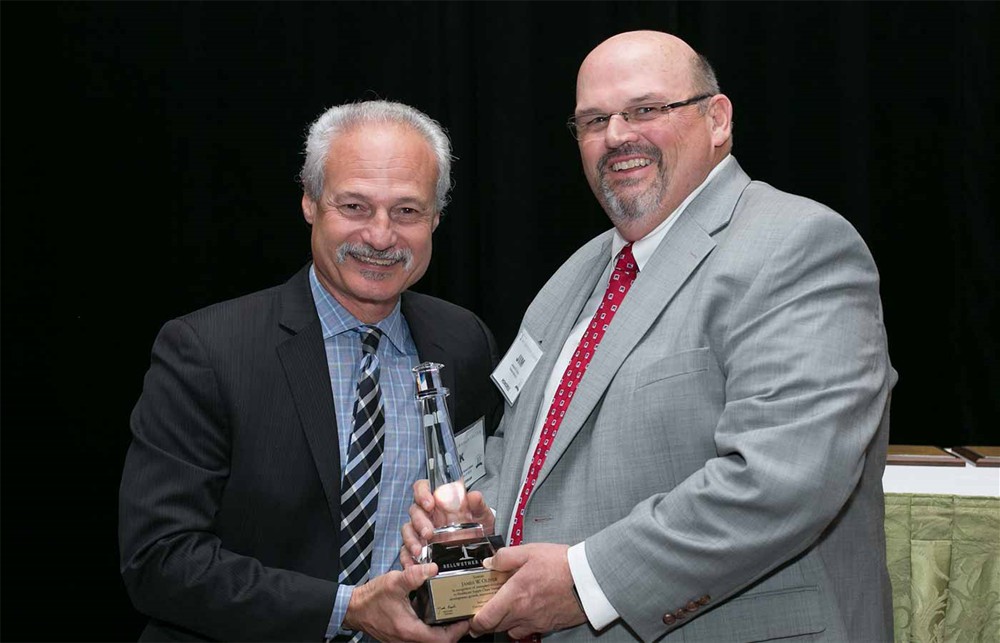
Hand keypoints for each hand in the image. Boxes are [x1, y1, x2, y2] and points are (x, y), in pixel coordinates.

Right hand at [344, 563, 469, 641]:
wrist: (354, 608)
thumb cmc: (371, 598)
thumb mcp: (394, 582)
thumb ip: (414, 575)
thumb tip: (433, 568)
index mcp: (410, 630)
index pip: (442, 639)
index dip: (458, 630)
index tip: (467, 618)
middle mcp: (408, 639)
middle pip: (440, 642)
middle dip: (454, 630)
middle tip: (464, 614)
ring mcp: (405, 640)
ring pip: (431, 640)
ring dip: (444, 630)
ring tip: (455, 613)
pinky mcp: (402, 636)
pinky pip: (423, 637)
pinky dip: (433, 628)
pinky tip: (437, 613)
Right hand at [401, 479, 494, 567]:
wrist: (481, 546)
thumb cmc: (477, 525)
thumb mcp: (481, 514)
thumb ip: (478, 504)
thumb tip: (474, 496)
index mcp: (438, 500)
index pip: (422, 488)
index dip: (422, 493)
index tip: (429, 503)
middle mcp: (427, 513)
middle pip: (415, 510)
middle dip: (419, 521)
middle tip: (429, 533)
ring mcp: (421, 530)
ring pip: (408, 529)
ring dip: (411, 539)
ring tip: (419, 550)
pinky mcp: (420, 546)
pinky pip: (407, 548)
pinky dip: (408, 555)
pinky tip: (414, 560)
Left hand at [470, 544, 586, 638]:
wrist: (590, 579)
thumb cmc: (561, 564)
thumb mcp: (529, 551)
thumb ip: (505, 557)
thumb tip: (489, 563)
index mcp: (514, 596)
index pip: (485, 620)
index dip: (473, 622)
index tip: (469, 616)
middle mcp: (522, 614)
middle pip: (495, 628)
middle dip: (487, 621)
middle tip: (485, 609)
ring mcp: (536, 622)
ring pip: (511, 630)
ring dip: (504, 623)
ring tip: (506, 607)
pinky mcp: (548, 625)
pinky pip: (528, 629)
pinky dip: (522, 623)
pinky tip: (526, 609)